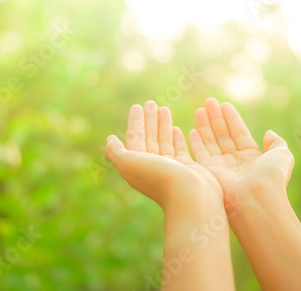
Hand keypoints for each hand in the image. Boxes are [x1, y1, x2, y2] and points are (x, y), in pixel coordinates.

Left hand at [105, 100, 222, 209]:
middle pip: (148, 139)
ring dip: (162, 125)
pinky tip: (177, 129)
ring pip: (164, 142)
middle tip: (151, 103)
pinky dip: (176, 139)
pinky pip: (180, 149)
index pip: (134, 139)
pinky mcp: (187, 169)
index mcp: (138, 166)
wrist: (191, 197)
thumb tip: (110, 140)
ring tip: (164, 108)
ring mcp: (171, 168)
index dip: (135, 123)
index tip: (137, 106)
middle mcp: (153, 167)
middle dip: (149, 121)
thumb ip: (116, 152)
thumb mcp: (129, 163)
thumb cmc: (159, 178)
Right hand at [188, 98, 294, 213]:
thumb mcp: (282, 155)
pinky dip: (196, 142)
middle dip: (216, 118)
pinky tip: (192, 129)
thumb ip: (276, 142)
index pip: (239, 133)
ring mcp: (221, 167)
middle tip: (209, 102)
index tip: (224, 105)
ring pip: (211, 141)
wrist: (256, 199)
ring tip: (200, 109)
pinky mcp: (208, 172)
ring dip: (205, 125)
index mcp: (251, 157)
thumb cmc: (271, 177)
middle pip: (223, 135)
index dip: (232, 119)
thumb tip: (268, 132)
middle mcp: (235, 162)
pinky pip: (199, 153)